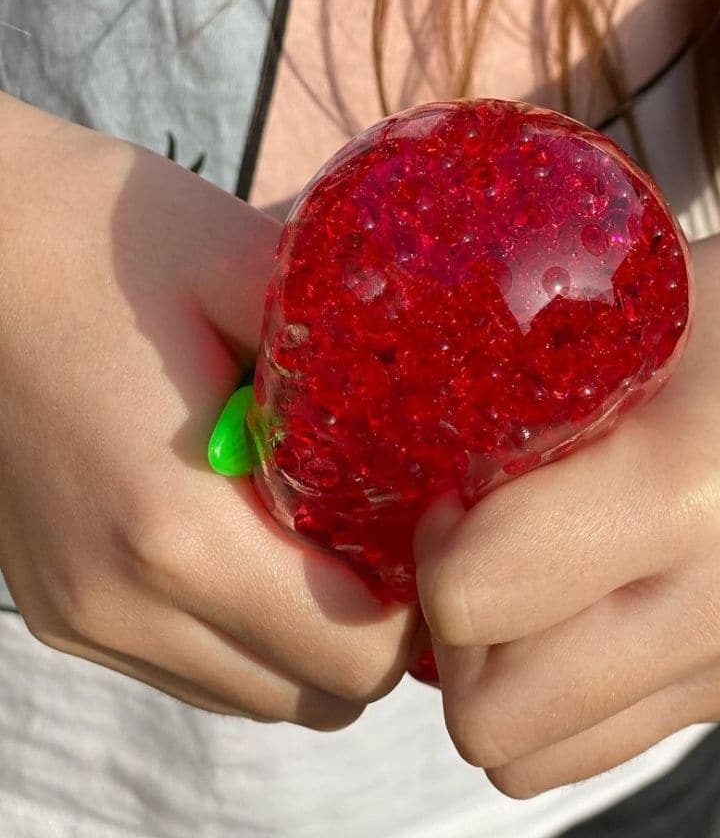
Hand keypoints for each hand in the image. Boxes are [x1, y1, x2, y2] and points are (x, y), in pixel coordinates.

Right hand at [0, 95, 418, 727]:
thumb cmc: (97, 237)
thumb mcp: (238, 266)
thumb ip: (343, 349)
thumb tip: (443, 408)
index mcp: (175, 528)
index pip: (357, 653)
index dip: (420, 598)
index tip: (429, 522)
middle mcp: (121, 601)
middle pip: (318, 695)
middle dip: (377, 626)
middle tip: (387, 527)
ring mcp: (84, 616)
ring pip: (257, 693)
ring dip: (312, 635)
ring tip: (320, 530)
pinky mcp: (63, 608)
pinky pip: (195, 665)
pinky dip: (249, 629)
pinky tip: (253, 537)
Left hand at [413, 207, 719, 796]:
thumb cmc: (697, 320)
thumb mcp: (590, 338)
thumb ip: (495, 426)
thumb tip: (391, 512)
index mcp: (680, 491)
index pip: (470, 596)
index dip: (433, 546)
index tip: (455, 493)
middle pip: (488, 715)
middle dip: (451, 633)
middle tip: (472, 546)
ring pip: (527, 758)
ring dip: (493, 677)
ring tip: (516, 580)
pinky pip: (583, 748)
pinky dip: (545, 694)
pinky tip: (566, 607)